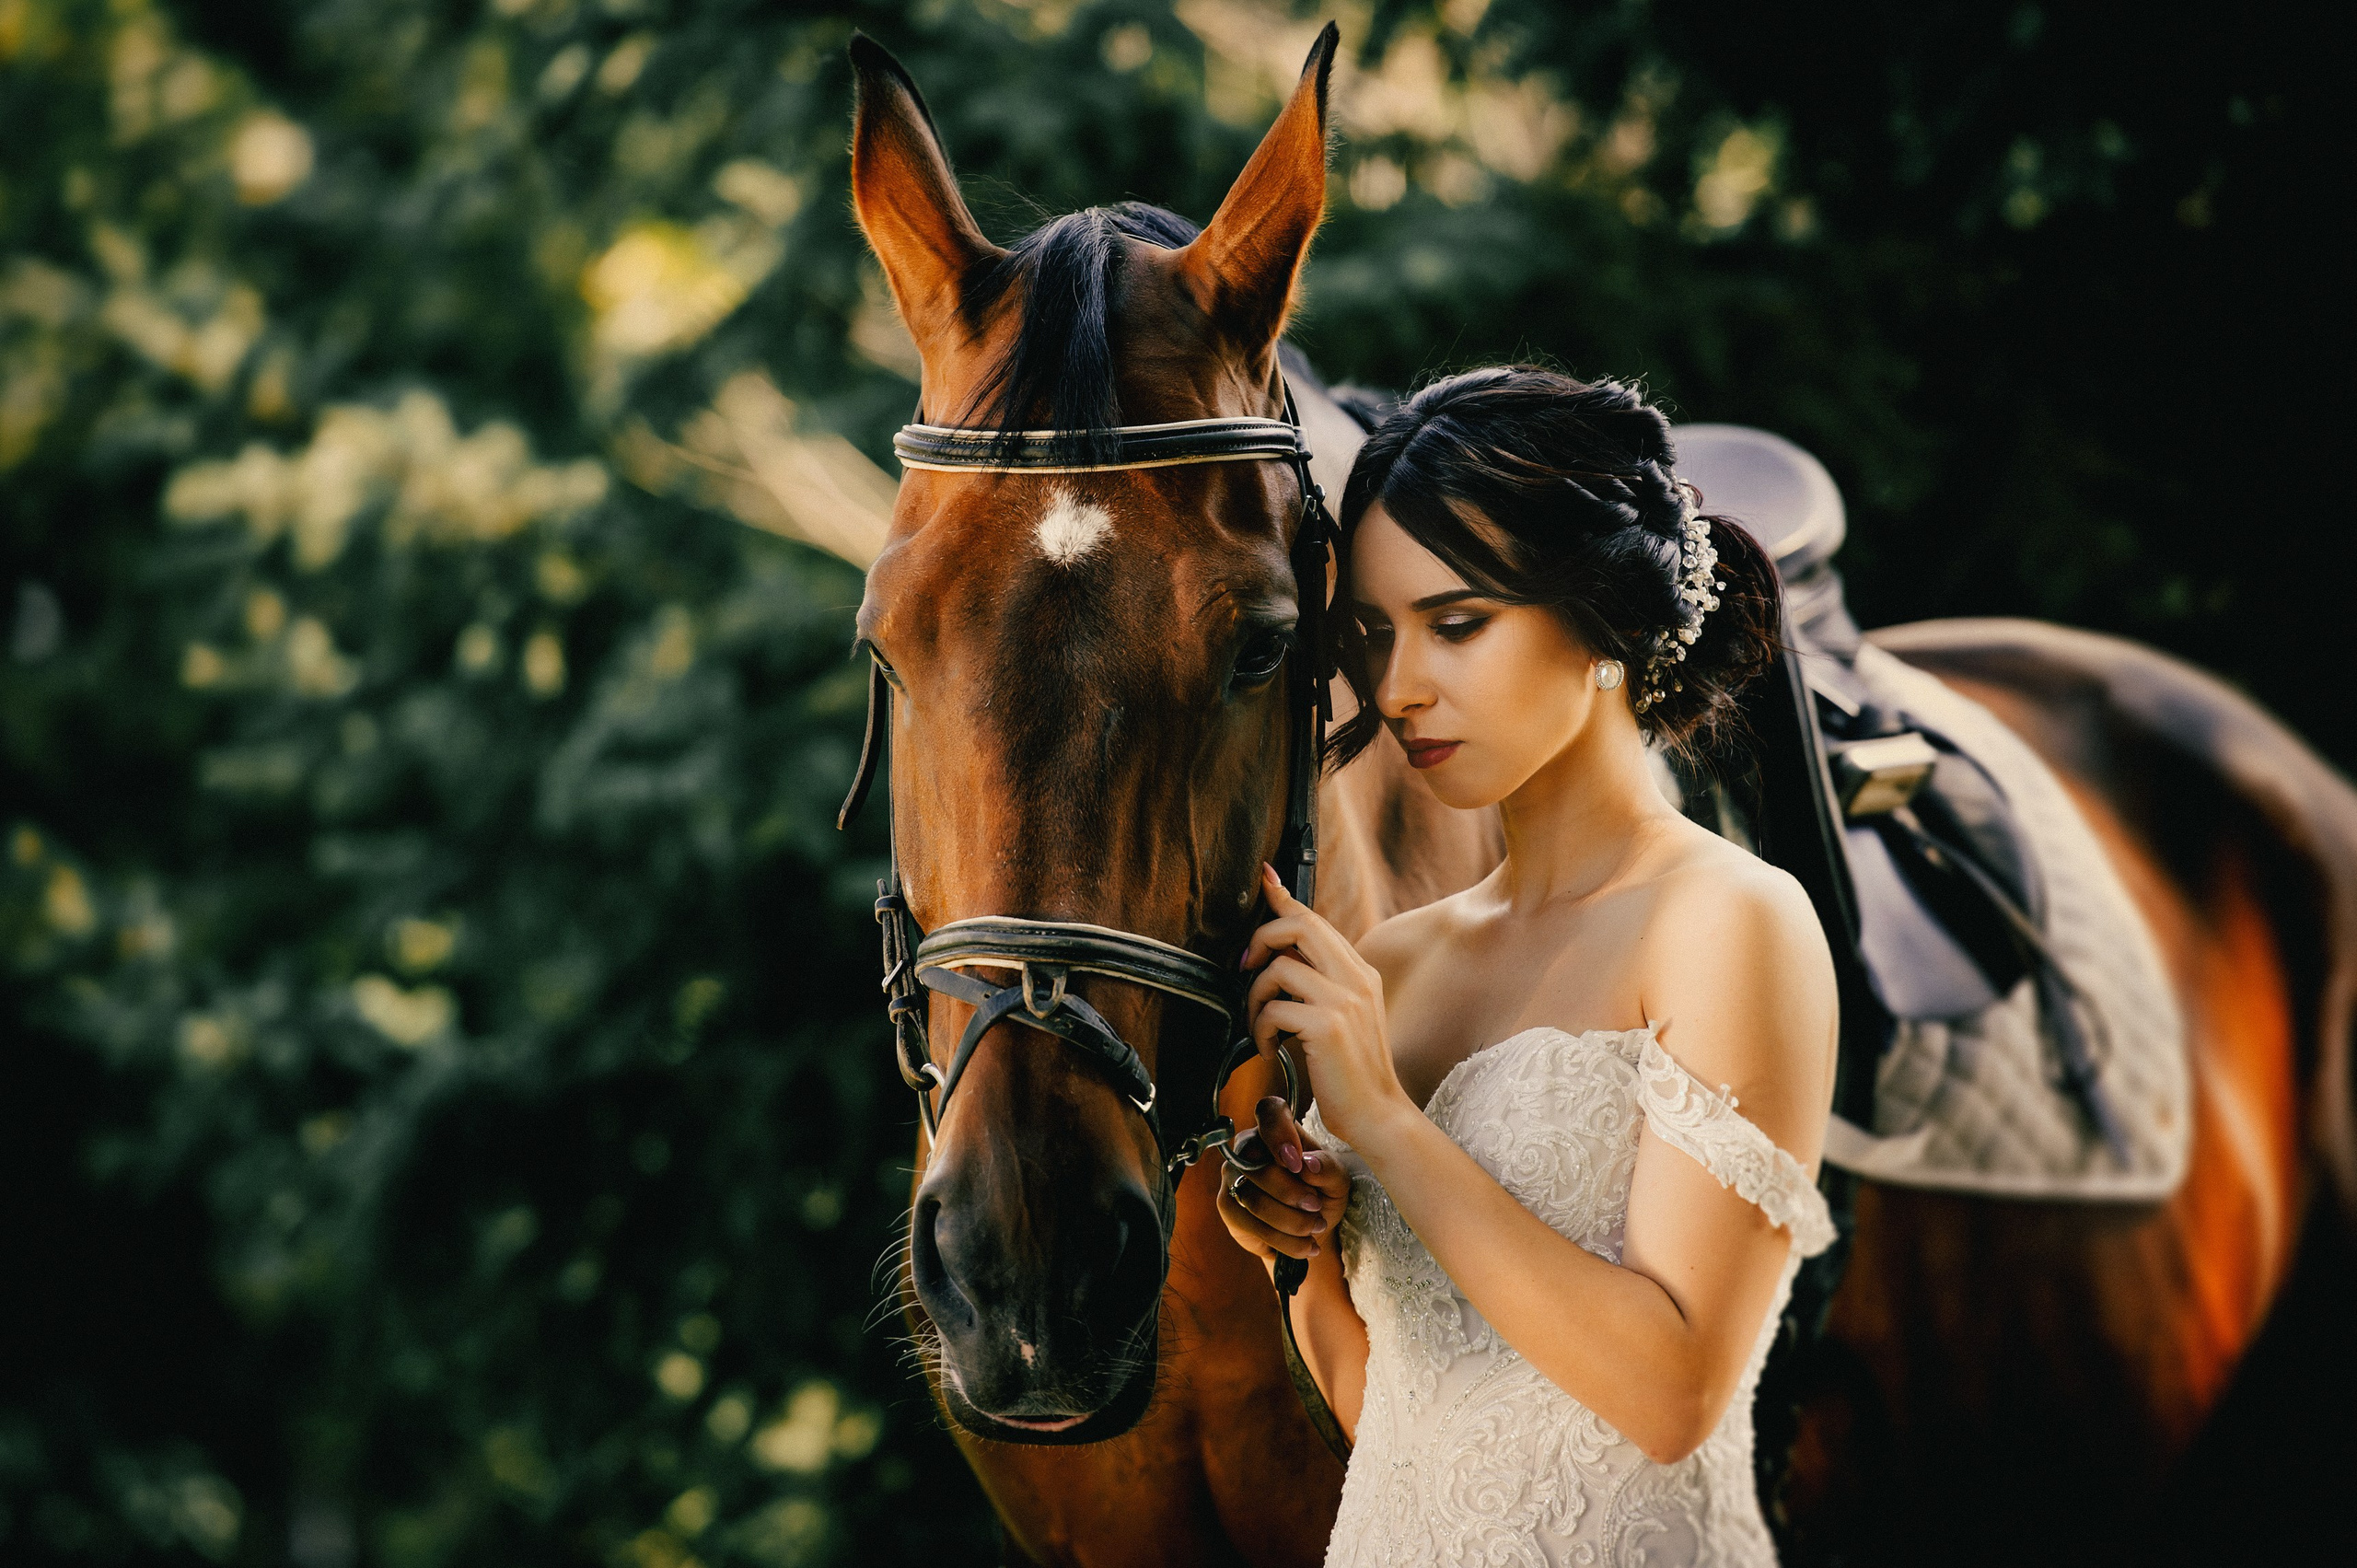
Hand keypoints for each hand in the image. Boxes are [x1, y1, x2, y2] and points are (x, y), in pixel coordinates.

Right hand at [1216, 1094, 1350, 1266]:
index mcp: (1277, 1127)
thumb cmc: (1324, 1192)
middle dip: (1291, 1193)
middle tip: (1316, 1208)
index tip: (1297, 1163)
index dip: (1279, 1134)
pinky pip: (1251, 1224)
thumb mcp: (1338, 1180)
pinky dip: (1284, 1239)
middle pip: (1257, 1164)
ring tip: (1315, 1228)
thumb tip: (1307, 1164)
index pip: (1268, 1111)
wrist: (1311, 1228)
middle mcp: (1248, 1145)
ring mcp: (1233, 1175)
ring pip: (1253, 1199)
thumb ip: (1327, 1167)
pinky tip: (1305, 1245)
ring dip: (1291, 1221)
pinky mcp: (1228, 1205)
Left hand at [1241, 864, 1412, 1147]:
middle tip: (1246, 967)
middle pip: (1299, 927)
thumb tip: (1282, 963)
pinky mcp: (1328, 1025)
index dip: (1285, 898)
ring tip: (1261, 1026)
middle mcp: (1356, 979)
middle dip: (1262, 939)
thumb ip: (1320, 986)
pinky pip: (1275, 1008)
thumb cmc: (1350, 1073)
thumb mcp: (1342, 1018)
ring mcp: (1344, 1000)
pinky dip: (1259, 1029)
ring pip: (1280, 968)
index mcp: (1360, 973)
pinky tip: (1267, 1049)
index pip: (1316, 922)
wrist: (1377, 1115)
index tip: (1266, 879)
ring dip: (1256, 997)